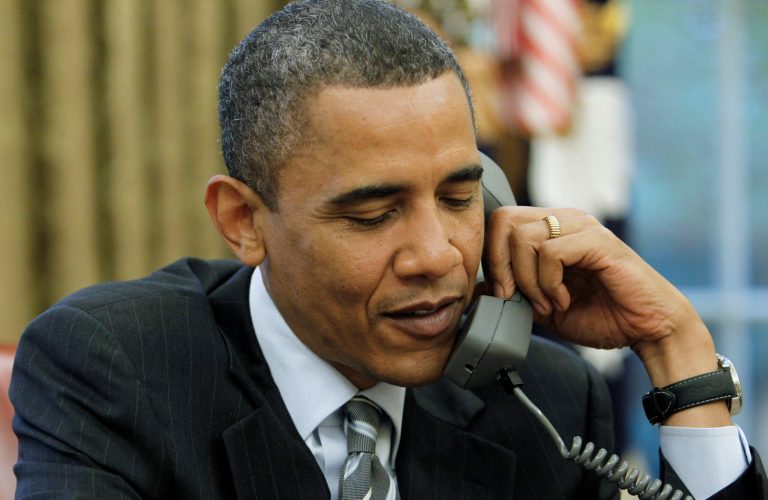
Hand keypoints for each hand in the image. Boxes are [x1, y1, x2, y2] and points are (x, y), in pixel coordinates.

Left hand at [484, 206, 730, 425]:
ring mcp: (581, 226)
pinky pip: (551, 252)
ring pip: (524, 237)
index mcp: (550, 229)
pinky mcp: (597, 240)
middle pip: (504, 221)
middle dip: (502, 266)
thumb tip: (476, 287)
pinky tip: (564, 300)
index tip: (504, 293)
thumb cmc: (600, 316)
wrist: (645, 329)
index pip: (500, 221)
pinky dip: (549, 283)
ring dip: (528, 280)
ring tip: (549, 303)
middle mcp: (564, 219)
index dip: (492, 257)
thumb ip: (513, 292)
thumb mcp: (542, 307)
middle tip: (517, 298)